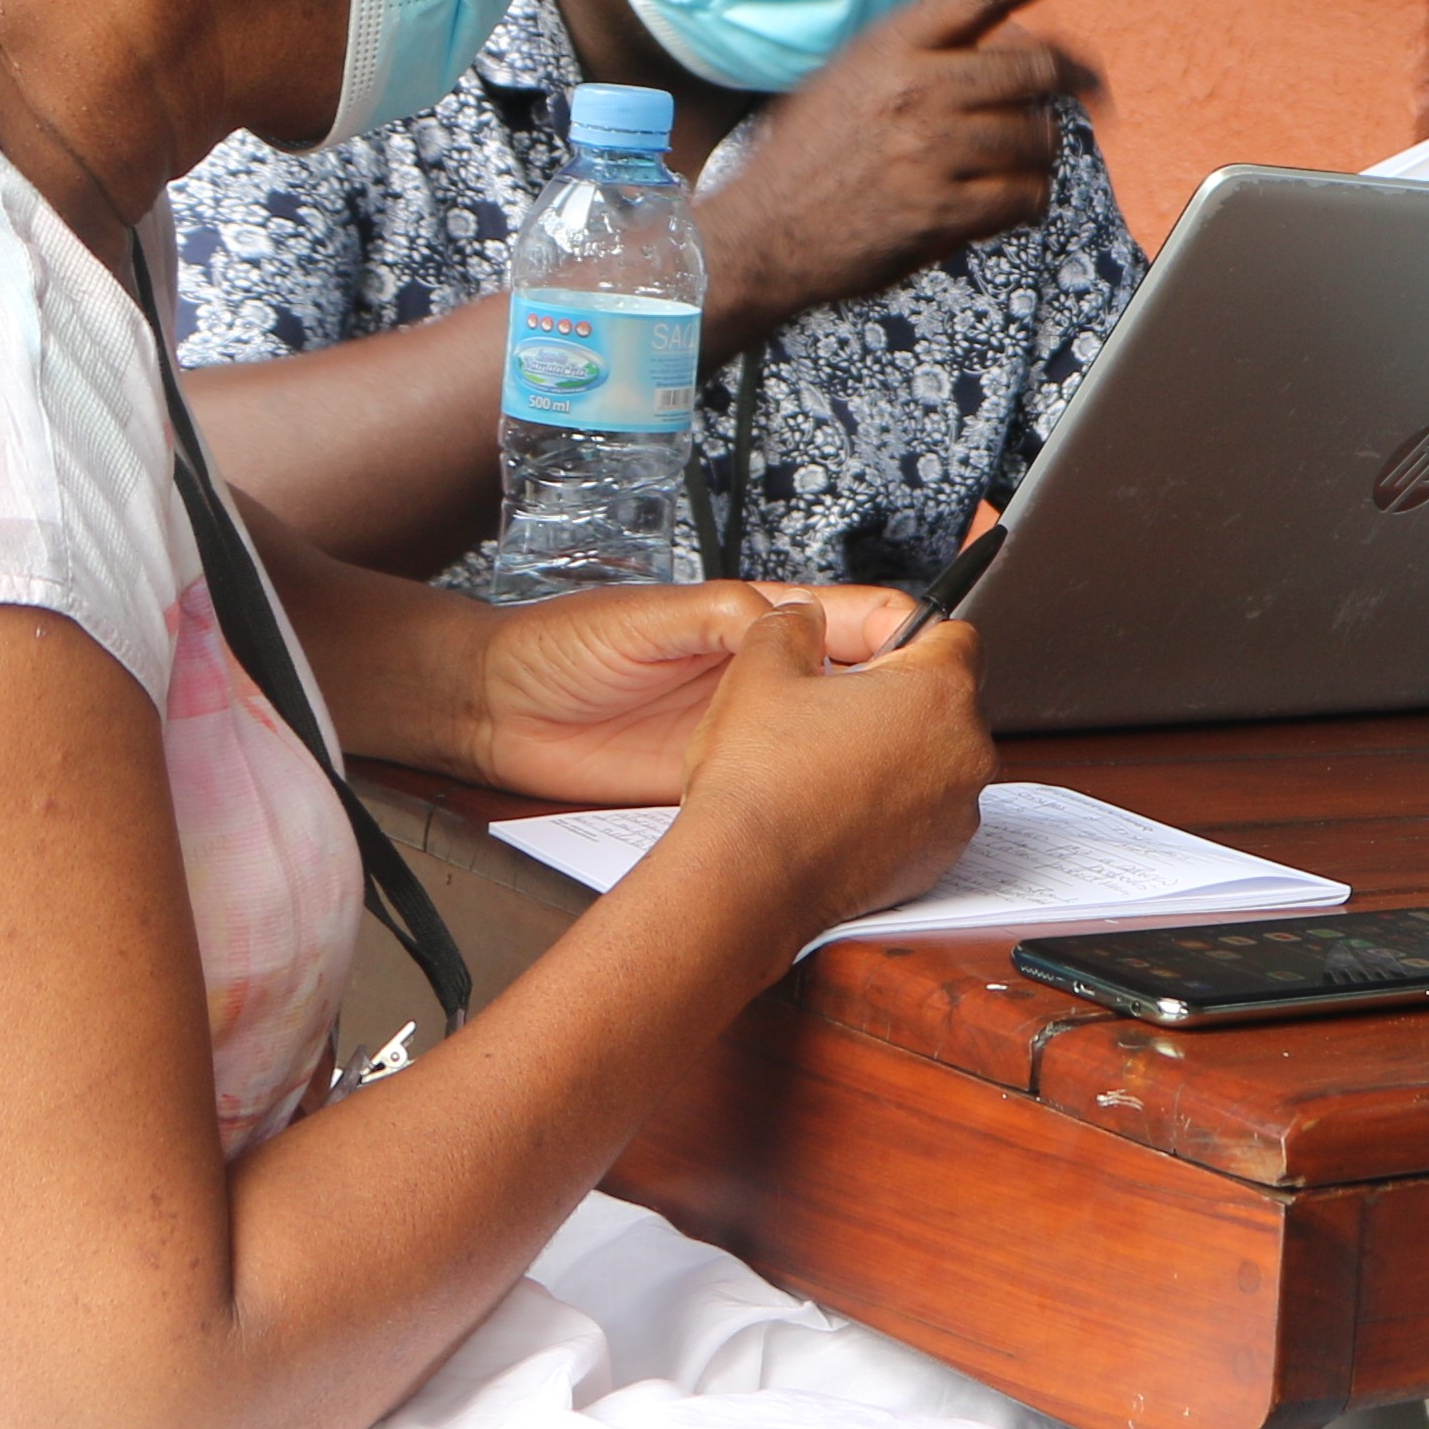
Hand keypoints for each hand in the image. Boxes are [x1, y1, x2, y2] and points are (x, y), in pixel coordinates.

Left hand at [468, 577, 920, 800]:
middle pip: (855, 686)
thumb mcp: (647, 616)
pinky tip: (835, 812)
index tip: (934, 662)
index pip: (849, 619)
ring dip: (862, 755)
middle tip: (929, 732)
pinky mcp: (717, 780)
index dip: (899, 635)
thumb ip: (720, 616)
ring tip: (897, 777)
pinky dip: (811, 797)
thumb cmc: (558, 647)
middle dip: (897, 702)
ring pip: (827, 740)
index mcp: (751, 620)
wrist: (494, 712)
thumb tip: (790, 621)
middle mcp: (757, 676)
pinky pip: (779, 785)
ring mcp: (742, 731)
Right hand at [651, 609, 990, 942]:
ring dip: (896, 750)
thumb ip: (792, 623)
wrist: (748, 879)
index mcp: (938, 691)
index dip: (904, 630)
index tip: (871, 644)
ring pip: (935, 756)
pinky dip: (892, 802)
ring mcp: (957, 810)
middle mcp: (965, 751)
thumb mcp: (761, 668)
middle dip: (898, 693)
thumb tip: (802, 615)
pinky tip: (837, 804)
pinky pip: (925, 810)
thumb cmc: (761, 785)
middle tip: (836, 704)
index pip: (951, 631)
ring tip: (828, 759)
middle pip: (946, 697)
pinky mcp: (938, 857)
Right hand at [696, 0, 1112, 337]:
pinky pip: (1024, 196)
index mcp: (891, 45)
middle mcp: (914, 89)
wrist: (762, 234)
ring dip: (1038, 153)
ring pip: (1036, 138)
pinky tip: (999, 203)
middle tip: (1094, 90)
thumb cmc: (811, 154)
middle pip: (1034, 69)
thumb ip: (922, 53)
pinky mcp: (940, 210)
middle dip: (1074, 80)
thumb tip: (1010, 45)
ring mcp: (928, 150)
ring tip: (1012, 164)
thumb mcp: (851, 75)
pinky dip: (1025, 200)